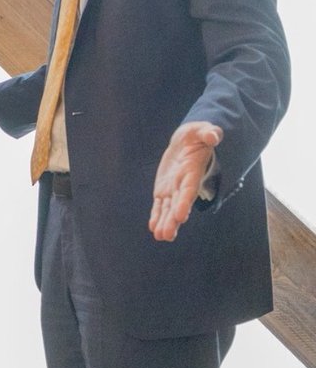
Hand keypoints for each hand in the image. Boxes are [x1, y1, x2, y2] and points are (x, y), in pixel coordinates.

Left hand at [149, 121, 221, 241]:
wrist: (189, 140)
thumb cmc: (198, 134)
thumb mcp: (202, 130)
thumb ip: (208, 133)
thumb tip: (214, 136)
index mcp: (193, 170)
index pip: (189, 189)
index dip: (184, 202)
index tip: (180, 217)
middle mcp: (184, 183)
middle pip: (178, 204)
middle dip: (172, 219)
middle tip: (167, 235)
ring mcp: (174, 188)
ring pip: (168, 207)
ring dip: (164, 222)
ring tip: (160, 236)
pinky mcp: (164, 188)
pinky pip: (160, 204)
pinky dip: (156, 215)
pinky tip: (153, 228)